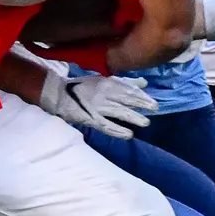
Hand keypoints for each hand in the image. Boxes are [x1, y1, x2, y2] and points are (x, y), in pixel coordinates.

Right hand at [38, 71, 156, 138]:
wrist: (59, 95)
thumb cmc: (84, 87)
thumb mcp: (105, 80)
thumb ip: (125, 82)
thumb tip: (145, 83)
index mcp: (107, 83)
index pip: (128, 89)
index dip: (141, 96)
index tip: (153, 102)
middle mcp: (104, 94)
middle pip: (126, 99)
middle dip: (141, 104)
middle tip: (155, 109)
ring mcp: (97, 107)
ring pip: (118, 112)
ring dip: (133, 117)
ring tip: (145, 123)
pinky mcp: (90, 119)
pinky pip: (106, 126)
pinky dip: (118, 131)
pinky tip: (128, 135)